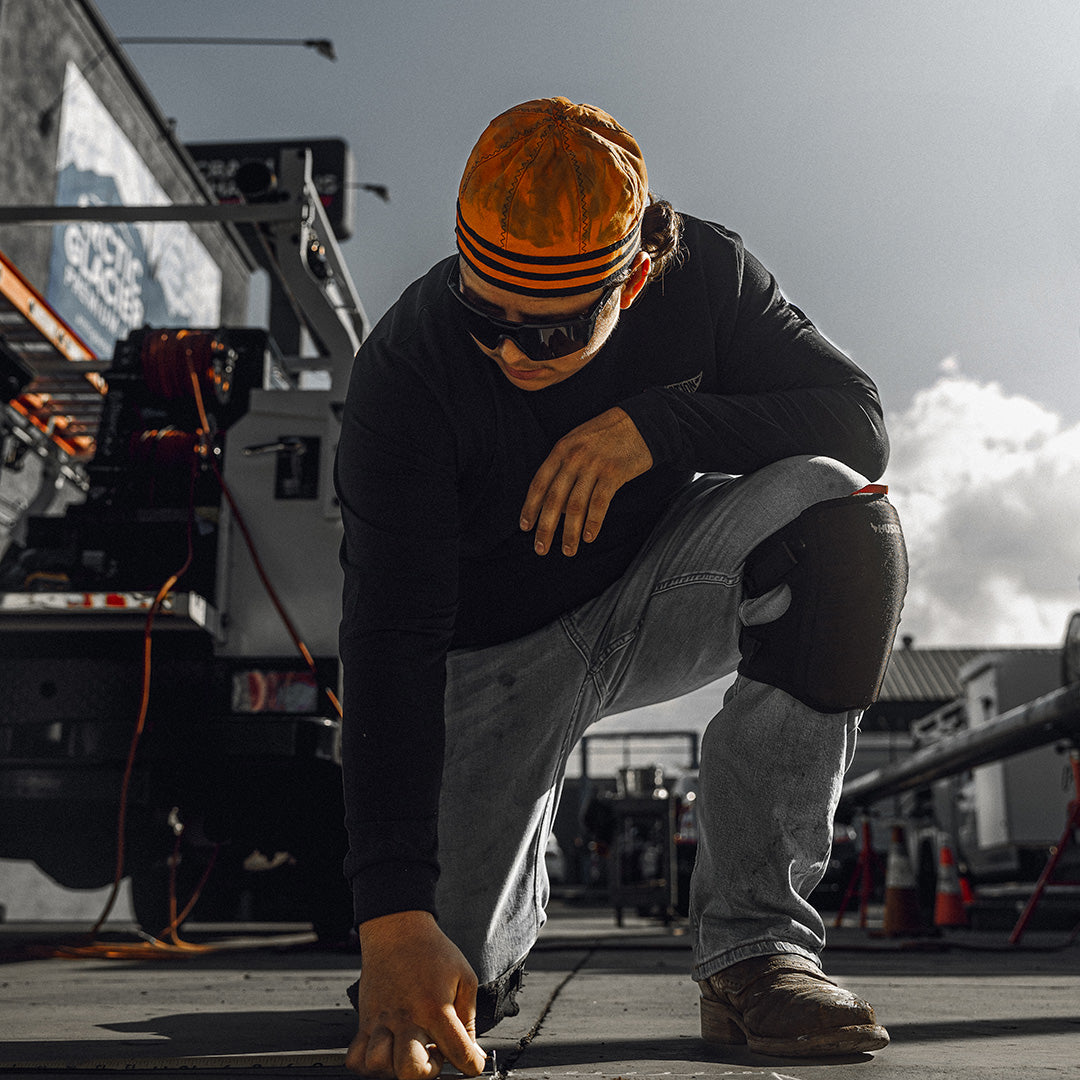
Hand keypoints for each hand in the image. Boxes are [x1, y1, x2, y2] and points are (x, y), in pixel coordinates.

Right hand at [346, 911, 485, 1078]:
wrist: (397, 929)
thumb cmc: (431, 950)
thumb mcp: (464, 976)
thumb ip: (469, 1016)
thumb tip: (471, 1049)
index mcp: (435, 1008)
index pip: (458, 1053)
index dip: (471, 1065)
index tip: (472, 1064)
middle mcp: (406, 1018)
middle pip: (410, 1071)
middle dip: (426, 1074)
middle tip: (434, 1056)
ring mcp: (382, 1021)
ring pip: (378, 1066)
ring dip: (395, 1067)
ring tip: (408, 1051)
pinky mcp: (365, 1021)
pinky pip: (355, 1057)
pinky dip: (368, 1063)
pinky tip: (386, 1050)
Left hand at [520, 407, 652, 555]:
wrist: (640, 422)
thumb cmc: (606, 435)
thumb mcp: (577, 442)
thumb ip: (563, 467)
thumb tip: (557, 506)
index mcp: (561, 450)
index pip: (539, 483)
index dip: (530, 507)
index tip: (525, 527)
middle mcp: (574, 458)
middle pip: (554, 499)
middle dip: (546, 527)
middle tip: (540, 549)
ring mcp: (594, 466)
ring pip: (576, 506)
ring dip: (570, 533)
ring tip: (568, 550)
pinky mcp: (614, 473)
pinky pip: (599, 503)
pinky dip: (593, 523)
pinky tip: (589, 537)